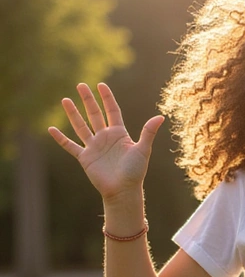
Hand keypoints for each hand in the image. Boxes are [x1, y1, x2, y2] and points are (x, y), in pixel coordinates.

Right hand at [48, 83, 163, 201]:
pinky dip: (60, 139)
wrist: (123, 191)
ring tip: (65, 100)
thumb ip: (148, 132)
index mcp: (119, 134)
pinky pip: (70, 146)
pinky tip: (51, 129)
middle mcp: (105, 138)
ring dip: (73, 114)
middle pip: (94, 114)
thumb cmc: (135, 172)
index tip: (101, 85)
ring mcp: (94, 147)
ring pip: (81, 126)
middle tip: (80, 85)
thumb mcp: (143, 150)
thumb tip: (161, 116)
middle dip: (88, 100)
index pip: (112, 111)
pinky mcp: (85, 158)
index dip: (107, 98)